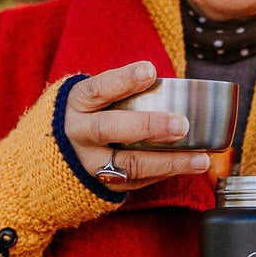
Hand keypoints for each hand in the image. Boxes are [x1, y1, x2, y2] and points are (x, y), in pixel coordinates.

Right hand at [64, 61, 211, 188]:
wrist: (55, 156)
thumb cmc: (90, 116)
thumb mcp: (96, 99)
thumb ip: (125, 93)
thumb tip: (178, 89)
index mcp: (78, 104)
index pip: (98, 89)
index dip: (122, 80)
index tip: (149, 70)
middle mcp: (79, 134)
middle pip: (109, 129)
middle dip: (148, 126)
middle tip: (182, 124)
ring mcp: (89, 163)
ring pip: (128, 164)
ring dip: (168, 161)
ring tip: (200, 158)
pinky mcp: (103, 186)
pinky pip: (137, 181)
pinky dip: (165, 173)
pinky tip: (188, 166)